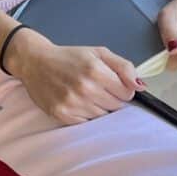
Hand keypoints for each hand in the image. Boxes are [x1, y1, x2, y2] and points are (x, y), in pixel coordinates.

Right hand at [5, 31, 146, 124]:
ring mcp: (73, 104)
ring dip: (99, 107)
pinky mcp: (63, 115)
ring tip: (86, 94)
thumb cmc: (69, 57)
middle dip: (111, 97)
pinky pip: (87, 123)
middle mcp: (85, 88)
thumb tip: (141, 86)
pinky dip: (86, 115)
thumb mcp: (98, 52)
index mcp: (95, 70)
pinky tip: (78, 102)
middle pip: (116, 106)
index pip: (127, 93)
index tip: (112, 83)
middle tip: (97, 87)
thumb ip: (123, 66)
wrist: (35, 62)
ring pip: (103, 117)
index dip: (122, 88)